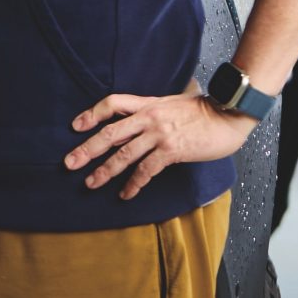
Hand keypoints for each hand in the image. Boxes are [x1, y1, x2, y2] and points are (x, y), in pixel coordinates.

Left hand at [64, 91, 255, 199]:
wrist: (228, 114)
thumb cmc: (203, 110)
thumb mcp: (172, 103)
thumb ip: (152, 111)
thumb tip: (135, 124)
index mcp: (147, 103)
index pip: (113, 103)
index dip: (92, 113)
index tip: (76, 125)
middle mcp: (149, 117)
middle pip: (110, 133)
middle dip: (87, 149)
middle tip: (70, 163)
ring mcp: (159, 134)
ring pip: (124, 154)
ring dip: (105, 171)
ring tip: (91, 183)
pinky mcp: (172, 151)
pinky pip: (146, 170)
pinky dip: (134, 183)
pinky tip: (125, 193)